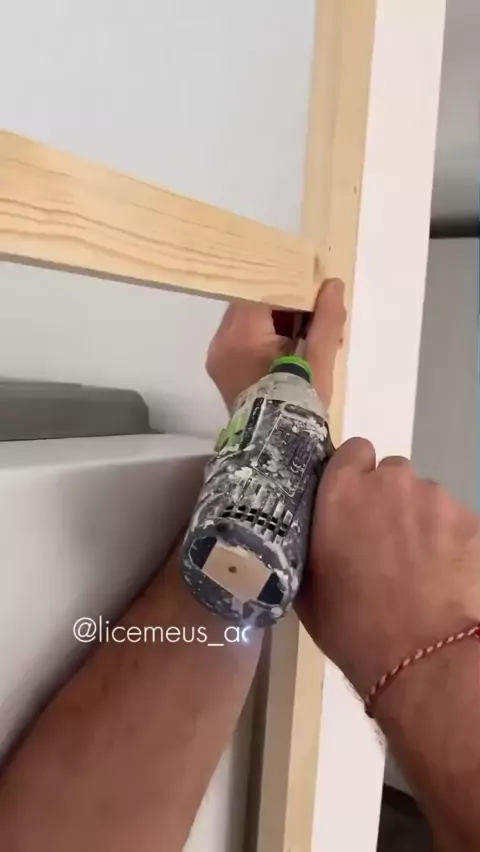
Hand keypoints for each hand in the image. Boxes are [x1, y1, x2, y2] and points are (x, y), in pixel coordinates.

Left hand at [206, 279, 346, 408]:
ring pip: (249, 321)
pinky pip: (243, 339)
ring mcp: (218, 357)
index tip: (316, 292)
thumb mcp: (318, 360)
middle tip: (317, 317)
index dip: (291, 285)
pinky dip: (266, 338)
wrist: (276, 450)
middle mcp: (221, 341)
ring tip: (307, 337)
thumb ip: (326, 319)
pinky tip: (291, 352)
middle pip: (253, 304)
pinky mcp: (222, 370)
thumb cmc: (298, 402)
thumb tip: (332, 285)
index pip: (263, 289)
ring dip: (277, 323)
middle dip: (286, 307)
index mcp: (241, 334)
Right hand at [302, 440, 479, 695]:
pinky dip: (451, 543)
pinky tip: (446, 577)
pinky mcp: (473, 522)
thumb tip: (318, 530)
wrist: (422, 658)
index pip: (352, 450)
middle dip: (388, 500)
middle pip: (392, 474)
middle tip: (385, 542)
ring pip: (427, 499)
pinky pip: (457, 522)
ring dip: (421, 522)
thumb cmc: (351, 625)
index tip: (353, 503)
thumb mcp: (307, 583)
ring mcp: (437, 499)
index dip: (354, 474)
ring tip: (421, 567)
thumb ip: (311, 540)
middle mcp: (391, 482)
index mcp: (342, 490)